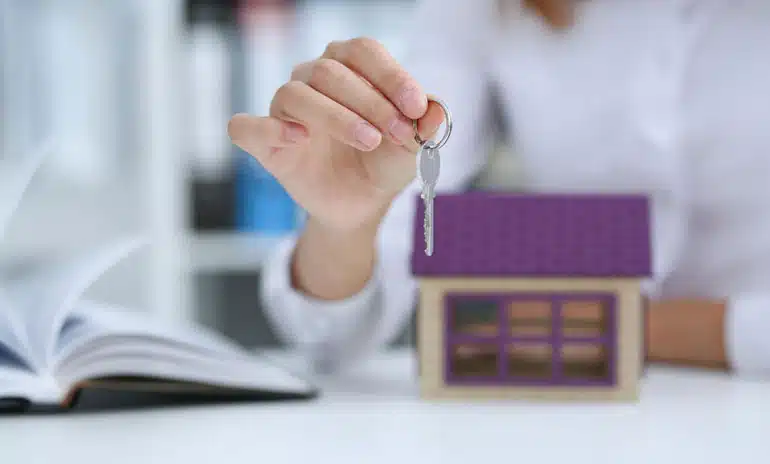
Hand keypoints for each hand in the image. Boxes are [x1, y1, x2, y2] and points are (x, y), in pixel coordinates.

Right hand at [227, 37, 445, 232]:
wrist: (360, 204)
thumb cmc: (382, 164)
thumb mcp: (411, 148)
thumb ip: (423, 126)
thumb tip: (437, 110)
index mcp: (349, 67)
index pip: (364, 51)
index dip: (390, 75)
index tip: (416, 106)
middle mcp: (312, 79)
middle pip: (330, 71)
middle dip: (371, 102)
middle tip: (399, 133)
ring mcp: (285, 110)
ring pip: (296, 93)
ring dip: (337, 116)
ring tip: (368, 141)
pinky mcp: (265, 142)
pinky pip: (247, 127)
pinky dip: (268, 128)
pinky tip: (299, 139)